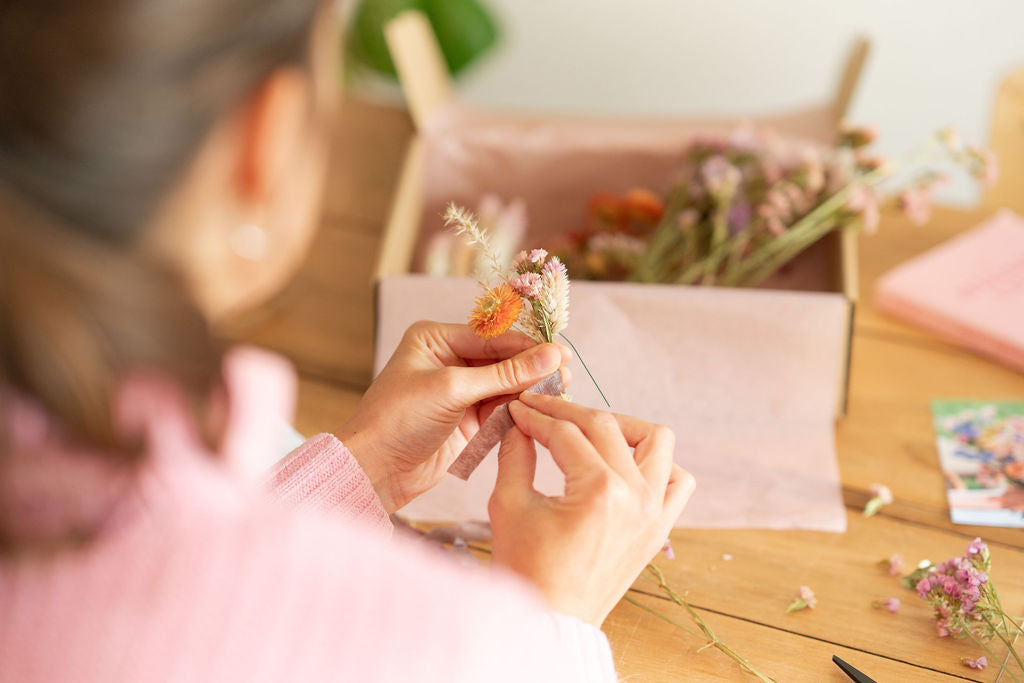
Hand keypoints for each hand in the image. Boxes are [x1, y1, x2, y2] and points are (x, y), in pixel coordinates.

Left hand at [337, 321, 570, 512]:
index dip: (527, 345)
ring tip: (560, 392)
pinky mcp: (467, 419)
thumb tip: (551, 355)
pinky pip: (501, 408)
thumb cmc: (399, 419)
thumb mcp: (453, 389)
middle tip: (566, 374)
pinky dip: (519, 409)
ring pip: (505, 384)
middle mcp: (449, 359)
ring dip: (529, 389)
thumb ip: (505, 374)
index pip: (492, 335)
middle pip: (503, 358)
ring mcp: (459, 390)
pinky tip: (540, 409)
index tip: (561, 352)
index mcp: (436, 338)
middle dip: (532, 367)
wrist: (375, 470)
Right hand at [488, 391, 694, 626]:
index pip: (565, 433)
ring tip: (589, 429)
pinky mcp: (660, 527)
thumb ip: (515, 453)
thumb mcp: (509, 505)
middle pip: (605, 426)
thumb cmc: (526, 570)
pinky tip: (624, 462)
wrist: (550, 620)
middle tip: (540, 410)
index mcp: (599, 491)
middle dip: (568, 412)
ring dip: (622, 426)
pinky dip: (657, 463)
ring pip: (656, 440)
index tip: (517, 409)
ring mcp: (655, 512)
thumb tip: (518, 421)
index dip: (536, 416)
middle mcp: (636, 496)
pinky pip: (678, 481)